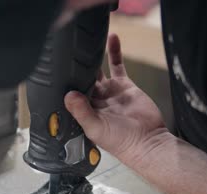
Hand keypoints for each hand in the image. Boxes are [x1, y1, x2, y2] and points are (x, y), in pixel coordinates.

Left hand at [64, 34, 168, 165]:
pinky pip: (117, 65)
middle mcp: (93, 100)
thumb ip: (81, 112)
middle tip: (69, 51)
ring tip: (85, 41)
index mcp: (83, 111)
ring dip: (91, 56)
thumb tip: (69, 95)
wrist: (148, 141)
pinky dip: (113, 51)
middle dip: (75, 68)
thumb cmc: (120, 141)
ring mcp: (108, 91)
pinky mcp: (123, 85)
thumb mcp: (95, 128)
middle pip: (80, 79)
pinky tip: (110, 38)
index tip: (58, 68)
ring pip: (96, 69)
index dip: (65, 82)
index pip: (70, 93)